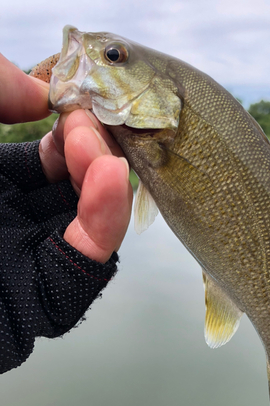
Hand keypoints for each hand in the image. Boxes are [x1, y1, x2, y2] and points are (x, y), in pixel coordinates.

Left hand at [0, 54, 131, 263]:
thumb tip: (41, 94)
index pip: (43, 157)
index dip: (68, 130)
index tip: (76, 104)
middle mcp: (4, 221)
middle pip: (74, 189)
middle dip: (92, 155)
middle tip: (92, 125)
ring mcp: (20, 261)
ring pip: (88, 227)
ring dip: (105, 186)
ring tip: (102, 152)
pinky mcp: (34, 301)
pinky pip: (83, 267)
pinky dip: (106, 225)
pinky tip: (113, 181)